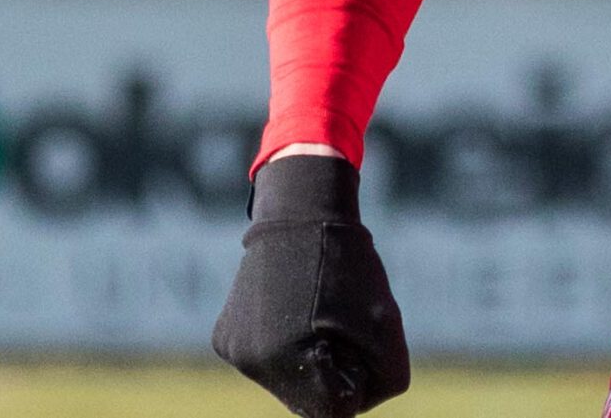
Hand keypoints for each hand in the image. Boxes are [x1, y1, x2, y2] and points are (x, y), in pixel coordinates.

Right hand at [213, 153, 411, 416]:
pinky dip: (285, 344)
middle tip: (340, 322)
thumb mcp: (385, 323)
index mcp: (289, 360)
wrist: (301, 214)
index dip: (356, 379)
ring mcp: (234, 352)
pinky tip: (291, 307)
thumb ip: (381, 377)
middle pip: (306, 399)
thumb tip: (349, 410)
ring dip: (308, 358)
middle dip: (331, 370)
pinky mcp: (225, 338)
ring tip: (316, 311)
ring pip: (286, 381)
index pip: (333, 410)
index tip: (358, 340)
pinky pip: (266, 360)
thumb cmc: (349, 268)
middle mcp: (253, 363)